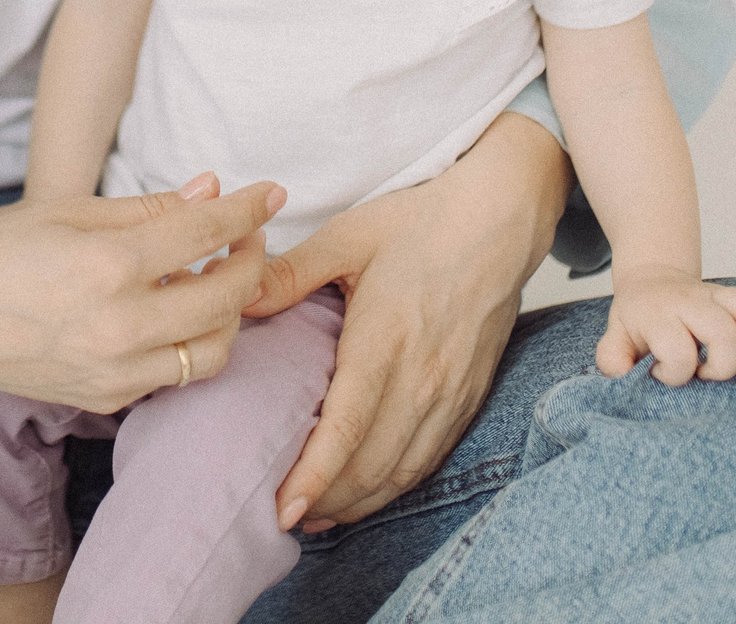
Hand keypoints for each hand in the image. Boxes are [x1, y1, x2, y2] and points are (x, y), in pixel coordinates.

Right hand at [0, 174, 284, 413]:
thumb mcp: (70, 211)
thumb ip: (149, 208)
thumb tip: (211, 190)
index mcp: (108, 264)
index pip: (206, 232)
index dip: (248, 209)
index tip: (270, 193)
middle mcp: (118, 324)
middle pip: (227, 296)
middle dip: (251, 260)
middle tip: (246, 238)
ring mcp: (114, 370)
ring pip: (213, 350)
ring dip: (228, 312)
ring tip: (214, 279)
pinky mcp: (105, 399)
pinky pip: (172, 375)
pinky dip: (186, 342)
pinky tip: (172, 312)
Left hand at [242, 113, 567, 530]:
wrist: (500, 218)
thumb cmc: (422, 221)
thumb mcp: (347, 235)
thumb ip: (290, 274)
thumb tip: (235, 299)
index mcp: (385, 339)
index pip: (348, 429)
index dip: (314, 476)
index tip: (282, 507)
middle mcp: (423, 378)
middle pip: (372, 465)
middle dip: (325, 500)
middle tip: (278, 516)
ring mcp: (451, 393)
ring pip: (402, 472)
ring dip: (358, 502)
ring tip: (314, 515)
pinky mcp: (469, 396)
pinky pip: (429, 459)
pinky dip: (395, 486)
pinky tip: (366, 492)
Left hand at [595, 264, 735, 384]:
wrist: (651, 283)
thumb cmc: (638, 322)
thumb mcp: (616, 338)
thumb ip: (612, 358)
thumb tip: (623, 376)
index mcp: (659, 315)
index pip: (678, 351)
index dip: (675, 374)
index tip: (663, 375)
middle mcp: (692, 302)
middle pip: (722, 333)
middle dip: (722, 366)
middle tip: (707, 375)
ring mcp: (718, 295)